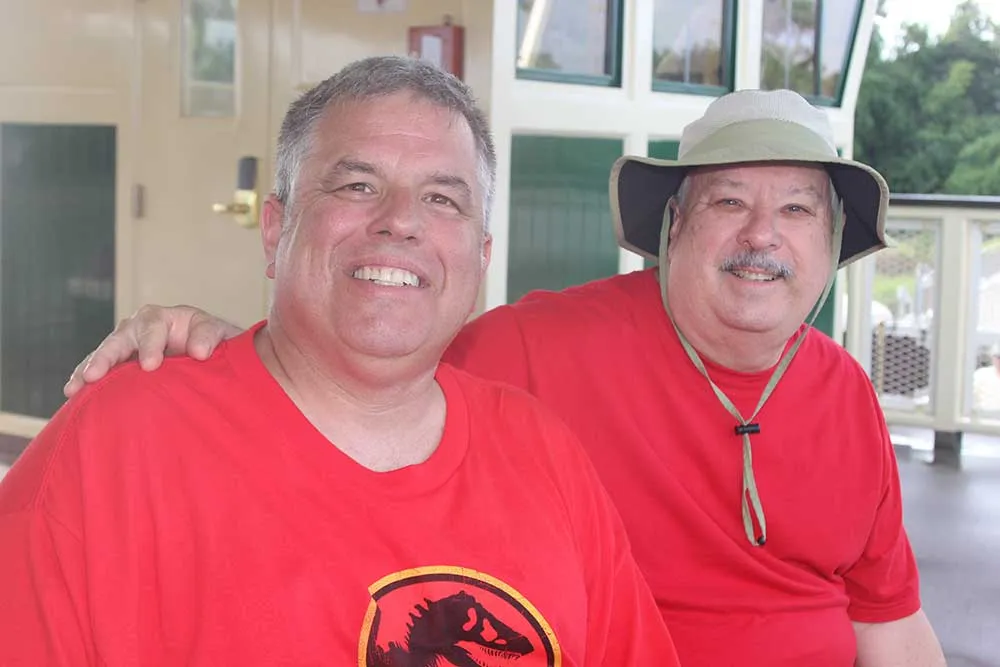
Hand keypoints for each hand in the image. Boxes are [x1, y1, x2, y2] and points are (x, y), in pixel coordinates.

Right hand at [63, 305, 243, 397]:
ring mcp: (129, 346)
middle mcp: (143, 327)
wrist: (214, 361)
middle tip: (96, 375)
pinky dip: (86, 381)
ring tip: (76, 387)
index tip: (150, 365)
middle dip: (108, 356)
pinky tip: (74, 395)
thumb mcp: (222, 337)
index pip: (154, 326)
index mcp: (169, 318)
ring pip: (105, 353)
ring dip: (90, 368)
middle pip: (121, 337)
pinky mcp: (121, 366)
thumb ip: (211, 337)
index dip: (151, 344)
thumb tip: (199, 352)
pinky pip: (99, 371)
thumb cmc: (219, 346)